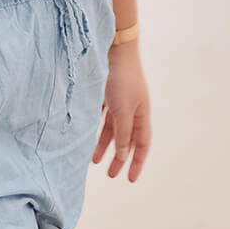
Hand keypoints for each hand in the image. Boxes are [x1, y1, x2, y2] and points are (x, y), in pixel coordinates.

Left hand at [92, 43, 150, 181]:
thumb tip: (124, 155)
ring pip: (112, 128)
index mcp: (142, 113)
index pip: (142, 144)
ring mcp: (119, 100)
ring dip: (104, 144)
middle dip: (119, 158)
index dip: (137, 162)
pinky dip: (96, 127)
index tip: (130, 180)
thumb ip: (123, 134)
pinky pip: (102, 116)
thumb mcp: (123, 110)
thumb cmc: (122, 78)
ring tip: (93, 160)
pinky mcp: (106, 92)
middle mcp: (132, 108)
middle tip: (111, 175)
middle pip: (127, 139)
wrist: (114, 47)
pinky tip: (87, 134)